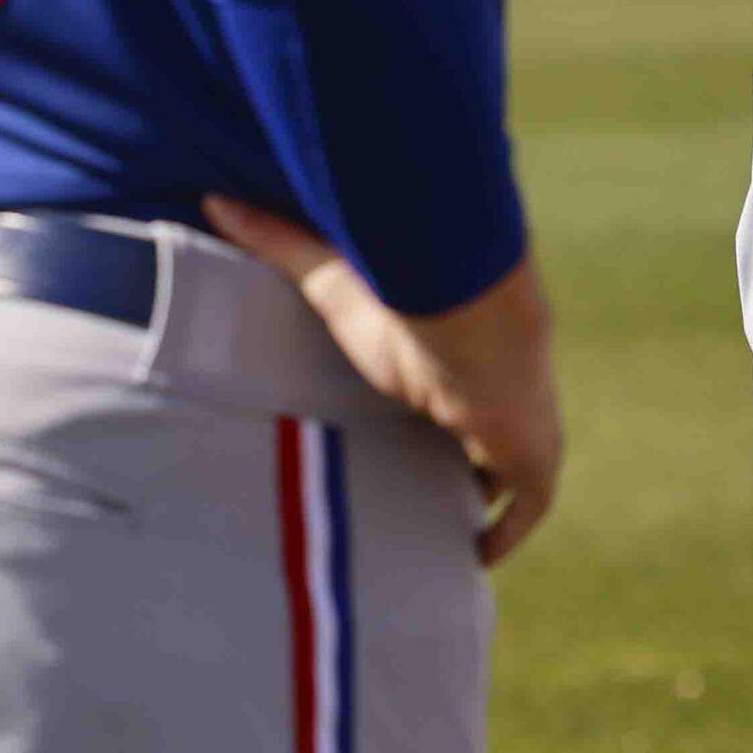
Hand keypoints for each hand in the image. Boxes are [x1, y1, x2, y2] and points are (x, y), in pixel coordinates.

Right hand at [206, 198, 566, 564]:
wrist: (473, 311)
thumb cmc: (406, 290)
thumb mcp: (328, 277)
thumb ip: (277, 241)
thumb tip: (215, 197)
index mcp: (453, 347)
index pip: (446, 378)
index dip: (428, 401)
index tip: (393, 424)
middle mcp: (493, 386)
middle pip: (476, 428)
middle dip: (451, 455)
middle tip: (402, 490)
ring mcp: (520, 422)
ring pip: (503, 469)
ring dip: (476, 494)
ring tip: (432, 532)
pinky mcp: (536, 457)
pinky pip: (528, 507)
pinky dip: (508, 532)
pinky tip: (479, 556)